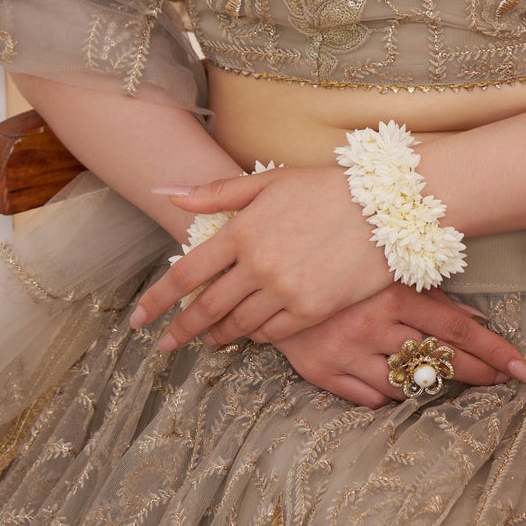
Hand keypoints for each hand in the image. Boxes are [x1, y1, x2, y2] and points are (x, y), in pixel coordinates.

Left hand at [129, 166, 396, 349]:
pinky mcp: (311, 310)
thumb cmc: (325, 187)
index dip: (157, 300)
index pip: (186, 273)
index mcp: (242, 231)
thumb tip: (168, 192)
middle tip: (165, 345)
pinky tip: (250, 332)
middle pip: (206, 308)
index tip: (138, 319)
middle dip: (181, 330)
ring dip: (218, 334)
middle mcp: (257, 265)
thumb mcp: (269, 181)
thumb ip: (216, 192)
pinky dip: (255, 335)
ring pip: (238, 325)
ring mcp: (285, 291)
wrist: (386, 206)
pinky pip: (271, 334)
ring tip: (208, 339)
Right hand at [263, 282, 525, 408]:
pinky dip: (389, 395)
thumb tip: (478, 322)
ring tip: (446, 379)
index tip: (523, 371)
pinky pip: (371, 400)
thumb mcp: (385, 275)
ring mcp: (346, 353)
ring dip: (430, 385)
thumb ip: (430, 298)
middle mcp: (371, 325)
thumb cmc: (338, 272)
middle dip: (478, 375)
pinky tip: (396, 384)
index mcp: (390, 293)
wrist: (267, 278)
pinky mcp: (323, 374)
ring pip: (406, 386)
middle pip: (438, 361)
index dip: (493, 351)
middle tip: (505, 384)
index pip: (456, 329)